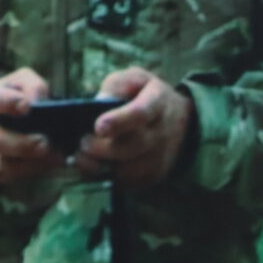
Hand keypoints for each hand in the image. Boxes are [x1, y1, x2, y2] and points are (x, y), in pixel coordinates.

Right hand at [0, 69, 63, 185]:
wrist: (2, 124)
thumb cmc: (15, 100)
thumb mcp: (22, 83)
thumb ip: (32, 86)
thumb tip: (38, 101)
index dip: (8, 103)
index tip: (26, 105)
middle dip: (22, 144)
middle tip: (44, 143)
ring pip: (6, 164)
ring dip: (32, 162)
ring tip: (54, 155)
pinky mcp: (1, 172)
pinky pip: (17, 176)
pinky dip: (37, 170)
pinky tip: (53, 162)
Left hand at [77, 67, 193, 187]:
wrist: (179, 119)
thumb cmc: (147, 96)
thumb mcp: (135, 79)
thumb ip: (116, 86)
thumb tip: (98, 102)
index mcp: (158, 102)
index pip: (140, 114)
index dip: (119, 122)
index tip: (99, 126)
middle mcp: (163, 132)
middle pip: (133, 146)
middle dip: (103, 148)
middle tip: (83, 143)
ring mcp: (161, 156)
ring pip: (131, 169)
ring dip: (103, 166)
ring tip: (84, 157)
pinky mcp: (155, 174)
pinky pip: (130, 182)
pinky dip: (109, 177)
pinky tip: (96, 166)